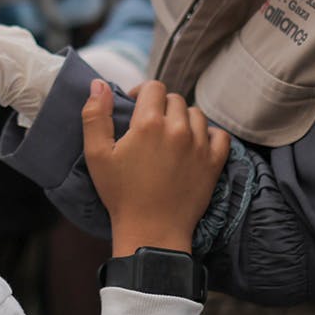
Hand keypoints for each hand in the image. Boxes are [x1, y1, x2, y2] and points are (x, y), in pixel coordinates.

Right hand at [82, 79, 229, 256]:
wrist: (152, 231)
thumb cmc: (120, 193)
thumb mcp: (96, 154)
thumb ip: (95, 115)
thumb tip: (99, 84)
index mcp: (149, 123)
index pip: (154, 87)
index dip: (142, 92)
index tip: (134, 107)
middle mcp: (178, 129)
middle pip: (175, 99)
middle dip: (161, 105)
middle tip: (149, 124)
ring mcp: (200, 146)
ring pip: (196, 114)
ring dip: (183, 117)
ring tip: (170, 134)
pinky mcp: (214, 164)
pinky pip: (219, 135)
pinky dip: (208, 134)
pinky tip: (194, 143)